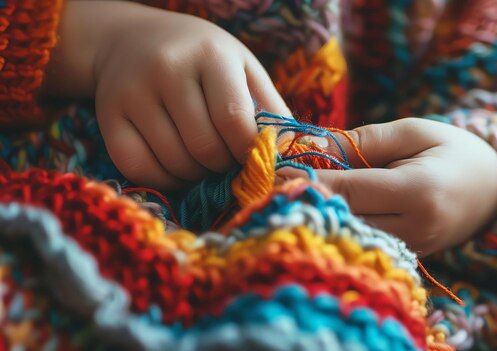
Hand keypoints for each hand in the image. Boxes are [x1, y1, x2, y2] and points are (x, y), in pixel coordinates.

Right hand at [43, 1, 288, 188]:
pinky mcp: (108, 115)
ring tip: (204, 159)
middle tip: (226, 159)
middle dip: (223, 165)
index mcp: (210, 55)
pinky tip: (177, 166)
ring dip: (197, 174)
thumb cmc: (202, 59)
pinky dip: (166, 179)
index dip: (248, 153)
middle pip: (205, 147)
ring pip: (175, 161)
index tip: (252, 159)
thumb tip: (299, 152)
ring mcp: (132, 92)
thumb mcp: (242, 70)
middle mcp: (167, 69)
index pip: (235, 121)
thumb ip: (270, 109)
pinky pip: (140, 168)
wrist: (133, 40)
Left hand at [279, 118, 496, 254]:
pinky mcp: (407, 256)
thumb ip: (361, 141)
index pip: (347, 189)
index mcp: (418, 191)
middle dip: (305, 200)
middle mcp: (415, 228)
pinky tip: (321, 206)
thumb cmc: (454, 151)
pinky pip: (362, 241)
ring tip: (291, 192)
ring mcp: (412, 248)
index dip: (306, 180)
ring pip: (348, 234)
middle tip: (272, 183)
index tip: (274, 171)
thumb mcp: (413, 131)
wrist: (496, 190)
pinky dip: (338, 224)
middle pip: (342, 217)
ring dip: (317, 214)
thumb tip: (309, 147)